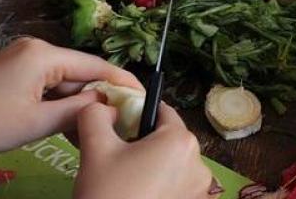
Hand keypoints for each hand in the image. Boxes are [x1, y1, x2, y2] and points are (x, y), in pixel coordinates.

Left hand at [0, 38, 141, 177]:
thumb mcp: (38, 123)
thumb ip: (79, 111)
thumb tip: (112, 104)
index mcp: (43, 54)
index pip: (95, 65)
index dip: (122, 81)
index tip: (145, 96)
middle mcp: (37, 49)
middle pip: (81, 71)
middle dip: (100, 95)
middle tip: (123, 119)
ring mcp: (25, 58)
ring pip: (66, 80)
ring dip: (80, 103)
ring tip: (98, 127)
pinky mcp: (16, 71)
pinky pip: (49, 84)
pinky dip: (61, 103)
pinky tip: (71, 123)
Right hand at [73, 102, 212, 198]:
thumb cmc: (107, 193)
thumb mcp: (95, 149)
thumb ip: (96, 115)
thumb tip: (103, 105)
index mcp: (180, 141)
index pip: (162, 111)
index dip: (139, 114)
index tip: (120, 126)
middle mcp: (200, 163)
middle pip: (169, 139)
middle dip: (146, 144)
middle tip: (118, 159)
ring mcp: (200, 190)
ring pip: (174, 164)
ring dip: (154, 167)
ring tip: (127, 182)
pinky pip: (178, 187)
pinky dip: (162, 187)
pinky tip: (139, 195)